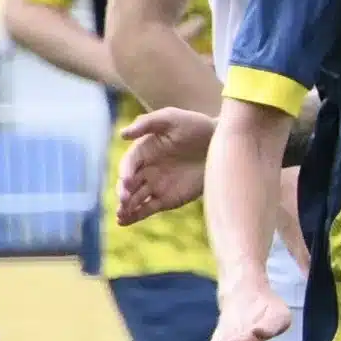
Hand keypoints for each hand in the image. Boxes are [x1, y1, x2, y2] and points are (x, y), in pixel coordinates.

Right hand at [116, 107, 213, 224]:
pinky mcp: (166, 199)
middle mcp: (146, 169)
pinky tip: (124, 221)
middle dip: (123, 193)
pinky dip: (135, 216)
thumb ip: (146, 123)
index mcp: (143, 150)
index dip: (125, 172)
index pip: (128, 164)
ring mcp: (155, 185)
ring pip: (135, 199)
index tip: (126, 181)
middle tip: (124, 200)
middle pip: (128, 184)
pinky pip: (147, 209)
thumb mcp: (171, 118)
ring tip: (120, 215)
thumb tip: (122, 134)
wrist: (219, 144)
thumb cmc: (195, 125)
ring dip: (125, 207)